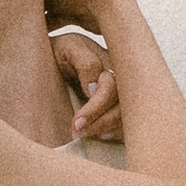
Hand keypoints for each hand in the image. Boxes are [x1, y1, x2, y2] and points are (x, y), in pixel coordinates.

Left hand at [50, 22, 120, 144]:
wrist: (58, 57)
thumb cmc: (62, 52)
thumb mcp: (69, 48)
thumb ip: (84, 63)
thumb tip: (94, 89)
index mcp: (111, 63)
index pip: (111, 89)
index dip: (95, 108)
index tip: (76, 122)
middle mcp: (121, 79)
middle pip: (122, 106)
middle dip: (101, 122)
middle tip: (76, 133)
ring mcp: (123, 94)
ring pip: (127, 117)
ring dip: (106, 129)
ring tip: (83, 136)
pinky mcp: (120, 106)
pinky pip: (127, 123)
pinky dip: (117, 133)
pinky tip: (101, 136)